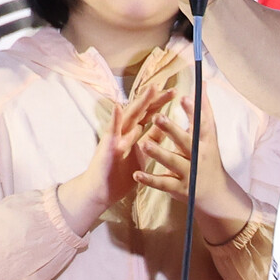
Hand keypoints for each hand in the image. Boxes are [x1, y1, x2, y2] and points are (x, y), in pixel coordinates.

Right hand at [57, 84, 168, 235]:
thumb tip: (166, 125)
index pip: (150, 113)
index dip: (162, 102)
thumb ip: (153, 138)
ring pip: (129, 116)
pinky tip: (118, 107)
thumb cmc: (121, 172)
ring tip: (151, 89)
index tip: (177, 92)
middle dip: (156, 98)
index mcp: (134, 132)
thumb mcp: (143, 153)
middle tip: (171, 88)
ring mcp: (115, 136)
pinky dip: (115, 118)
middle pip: (142, 110)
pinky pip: (111, 131)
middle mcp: (124, 130)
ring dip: (140, 102)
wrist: (102, 191)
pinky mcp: (107, 146)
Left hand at [135, 91, 252, 245]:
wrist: (216, 194)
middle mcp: (199, 156)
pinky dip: (149, 180)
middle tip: (158, 117)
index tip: (184, 97)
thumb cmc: (209, 157)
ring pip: (173, 162)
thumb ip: (203, 109)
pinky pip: (163, 183)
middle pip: (186, 142)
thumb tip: (204, 83)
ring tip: (144, 143)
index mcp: (205, 142)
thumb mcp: (209, 135)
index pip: (201, 123)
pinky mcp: (180, 188)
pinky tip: (136, 174)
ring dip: (159, 153)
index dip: (193, 111)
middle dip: (172, 130)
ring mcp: (190, 173)